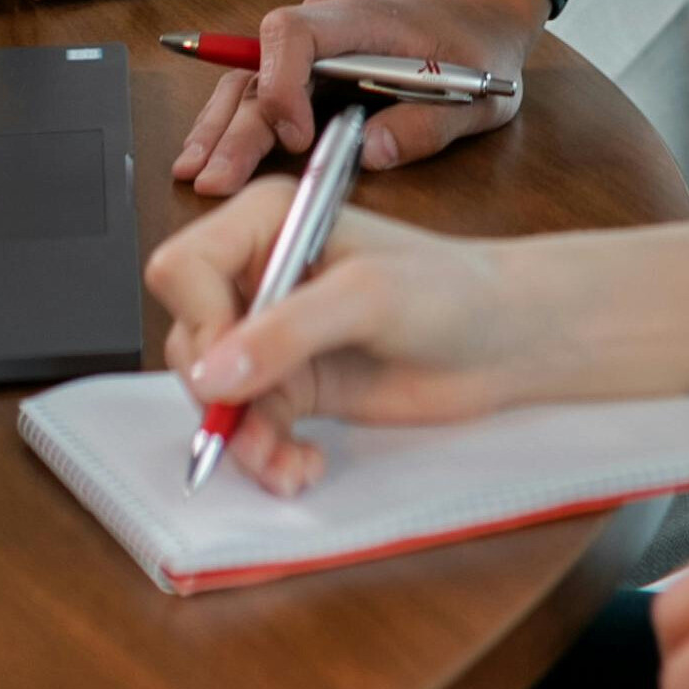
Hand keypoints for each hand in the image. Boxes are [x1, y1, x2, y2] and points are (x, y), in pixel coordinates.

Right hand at [145, 193, 549, 492]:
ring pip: (212, 394)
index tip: (227, 366)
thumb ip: (287, 331)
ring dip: (242, 439)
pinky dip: (264, 456)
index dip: (197, 322)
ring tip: (288, 462)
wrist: (504, 341)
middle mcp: (261, 273)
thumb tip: (211, 372)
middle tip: (256, 426)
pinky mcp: (291, 384)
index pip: (184, 266)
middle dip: (216, 394)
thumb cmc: (450, 291)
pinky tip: (302, 467)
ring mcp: (273, 333)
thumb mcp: (368, 297)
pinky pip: (247, 427)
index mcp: (270, 222)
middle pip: (188, 337)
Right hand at [171, 0, 539, 192]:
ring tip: (194, 171)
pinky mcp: (309, 62)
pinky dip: (235, 119)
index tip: (297, 137)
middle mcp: (326, 22)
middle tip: (212, 179)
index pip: (296, 34)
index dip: (283, 84)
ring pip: (250, 76)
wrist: (481, 12)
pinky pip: (261, 85)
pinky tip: (210, 153)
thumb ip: (427, 125)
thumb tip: (371, 152)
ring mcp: (313, 40)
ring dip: (221, 124)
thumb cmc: (479, 47)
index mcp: (363, 18)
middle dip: (235, 125)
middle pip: (260, 65)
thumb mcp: (476, 96)